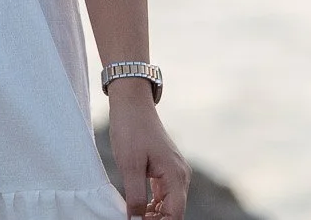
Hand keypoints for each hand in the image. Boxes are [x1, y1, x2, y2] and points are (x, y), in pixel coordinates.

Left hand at [107, 84, 187, 217]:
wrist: (131, 103)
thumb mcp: (130, 166)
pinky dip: (152, 205)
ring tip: (132, 217)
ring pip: (168, 205)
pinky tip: (137, 208)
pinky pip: (163, 195)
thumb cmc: (131, 129)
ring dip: (153, 216)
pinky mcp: (165, 169)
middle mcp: (181, 175)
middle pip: (174, 213)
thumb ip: (136, 197)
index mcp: (176, 176)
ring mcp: (174, 172)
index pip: (175, 216)